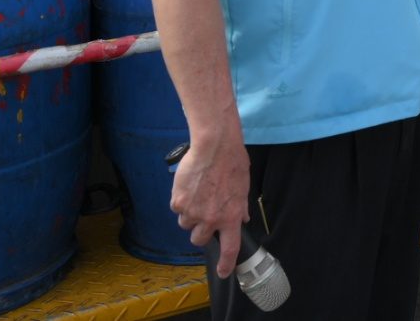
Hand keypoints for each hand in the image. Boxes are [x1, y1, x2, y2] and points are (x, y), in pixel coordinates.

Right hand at [171, 129, 249, 276]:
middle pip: (199, 239)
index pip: (230, 248)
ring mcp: (193, 212)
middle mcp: (211, 219)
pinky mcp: (179, 202)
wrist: (214, 147)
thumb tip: (242, 218)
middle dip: (200, 230)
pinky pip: (177, 208)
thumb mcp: (243, 187)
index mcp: (231, 217)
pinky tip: (190, 185)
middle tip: (204, 213)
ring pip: (185, 223)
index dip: (226, 264)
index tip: (224, 272)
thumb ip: (240, 207)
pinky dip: (181, 200)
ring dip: (190, 214)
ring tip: (198, 193)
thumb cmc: (232, 163)